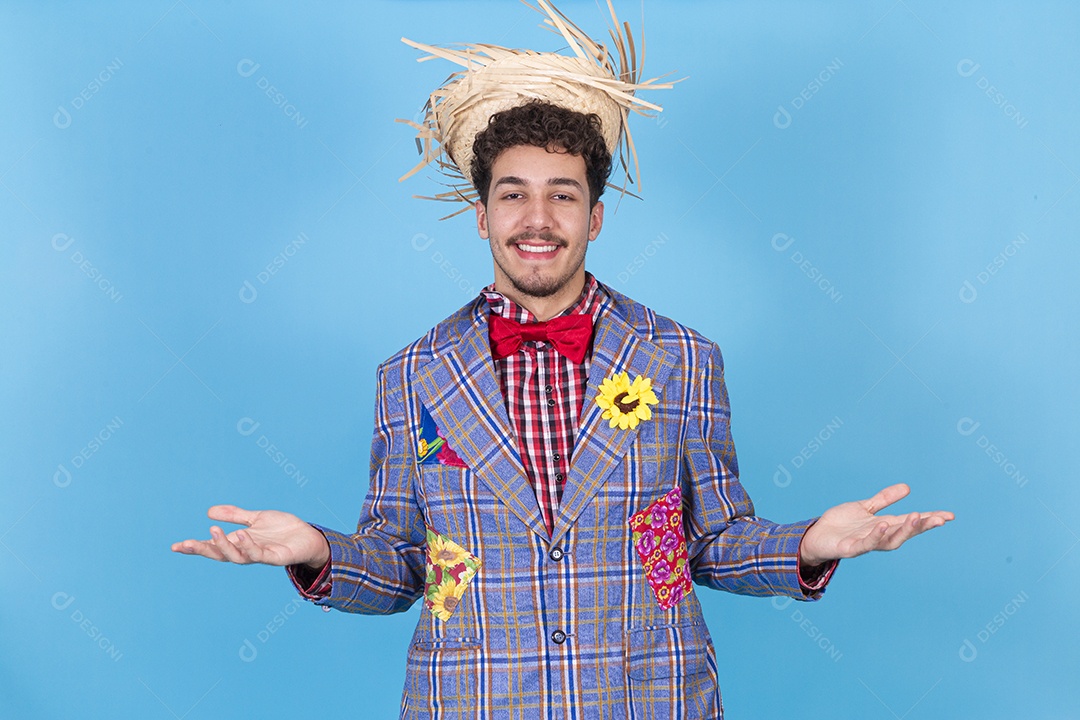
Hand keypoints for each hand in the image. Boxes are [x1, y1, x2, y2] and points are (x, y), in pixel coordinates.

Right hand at [171, 505, 329, 568]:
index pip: (213, 547)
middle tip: (184, 544)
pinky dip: (249, 546)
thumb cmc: (282, 529)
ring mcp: (260, 556)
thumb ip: (235, 515)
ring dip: (224, 545)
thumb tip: (209, 512)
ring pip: (236, 556)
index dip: (194, 547)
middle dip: (201, 550)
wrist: (308, 536)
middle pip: (219, 554)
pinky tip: (242, 534)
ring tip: (213, 530)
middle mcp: (246, 551)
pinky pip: (258, 554)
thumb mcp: (255, 518)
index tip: (175, 546)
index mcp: (239, 542)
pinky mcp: (275, 557)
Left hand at [799, 484, 953, 566]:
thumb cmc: (840, 525)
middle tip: (940, 519)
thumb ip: (884, 499)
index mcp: (884, 526)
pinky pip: (865, 544)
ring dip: (904, 530)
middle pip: (905, 532)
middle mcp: (879, 536)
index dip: (930, 519)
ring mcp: (865, 543)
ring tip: (916, 517)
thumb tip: (907, 487)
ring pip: (890, 540)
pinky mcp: (850, 549)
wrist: (815, 536)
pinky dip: (875, 536)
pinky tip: (883, 525)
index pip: (911, 522)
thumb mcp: (865, 508)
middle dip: (922, 526)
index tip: (950, 515)